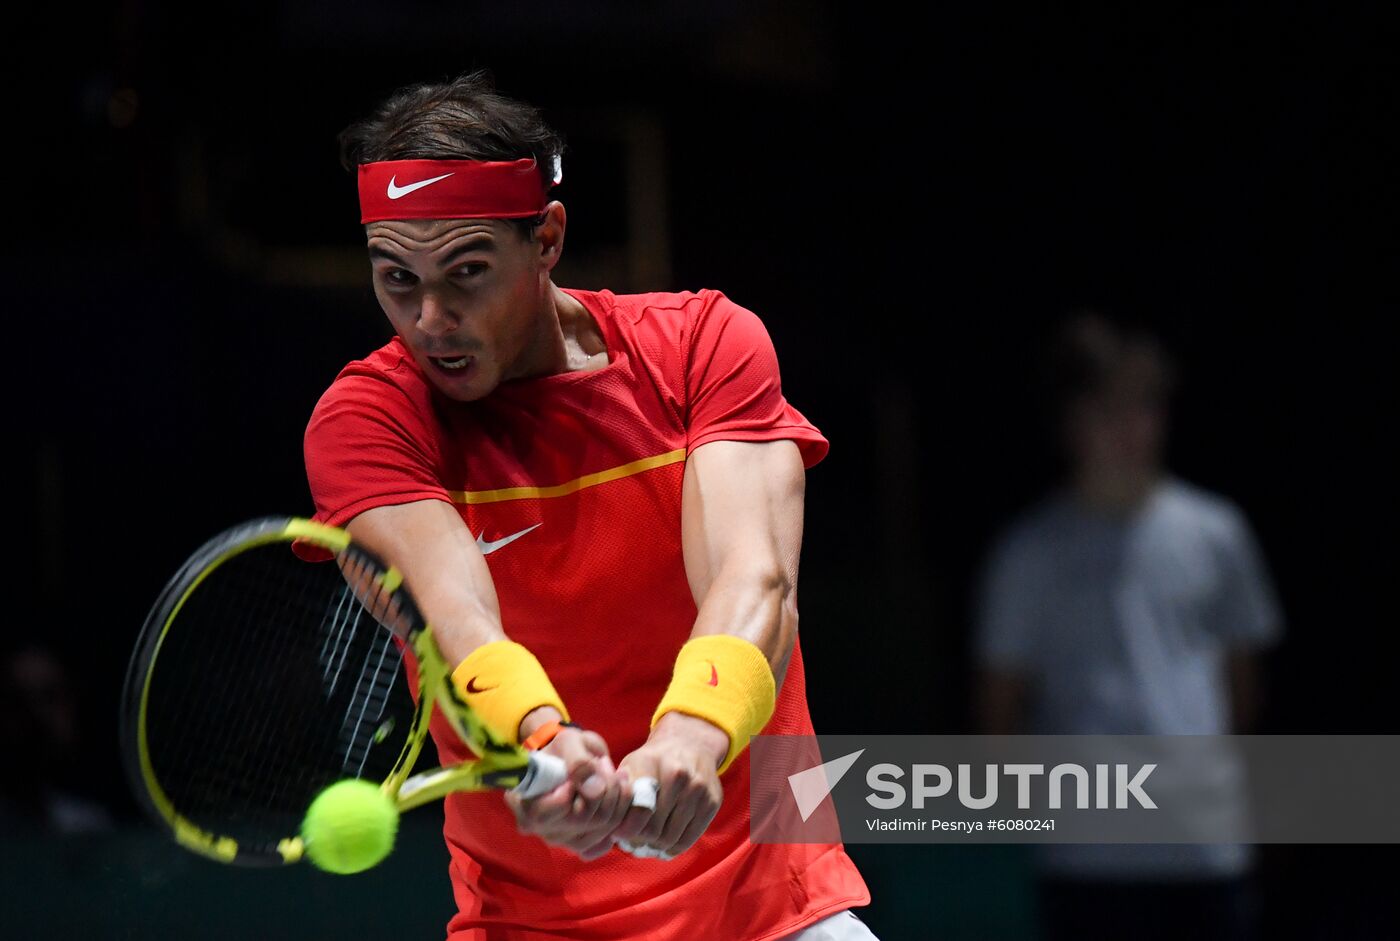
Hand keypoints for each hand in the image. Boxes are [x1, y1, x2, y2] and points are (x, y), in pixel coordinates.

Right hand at [504, 717, 630, 859]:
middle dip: (605, 786)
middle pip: (584, 818)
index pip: (560, 805)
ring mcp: (560, 841)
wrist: (567, 760)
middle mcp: (540, 829)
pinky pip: (606, 841)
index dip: (579, 785)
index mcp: (525, 803)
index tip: (588, 764)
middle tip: (605, 763)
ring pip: (601, 829)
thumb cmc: (562, 750)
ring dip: (616, 798)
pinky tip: (617, 796)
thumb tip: (594, 790)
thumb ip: (579, 762)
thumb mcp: (568, 742)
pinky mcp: (579, 846)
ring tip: (612, 774)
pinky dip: (619, 816)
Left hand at [611, 712, 726, 858]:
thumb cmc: (653, 761)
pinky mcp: (712, 802)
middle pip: (653, 828)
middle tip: (632, 844)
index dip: (626, 829)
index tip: (619, 834)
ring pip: (670, 838)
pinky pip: (688, 839)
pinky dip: (672, 849)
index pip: (638, 809)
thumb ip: (620, 792)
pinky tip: (663, 847)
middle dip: (639, 841)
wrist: (691, 743)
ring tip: (646, 845)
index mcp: (651, 763)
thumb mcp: (632, 765)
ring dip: (655, 847)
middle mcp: (678, 775)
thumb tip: (610, 827)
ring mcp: (698, 789)